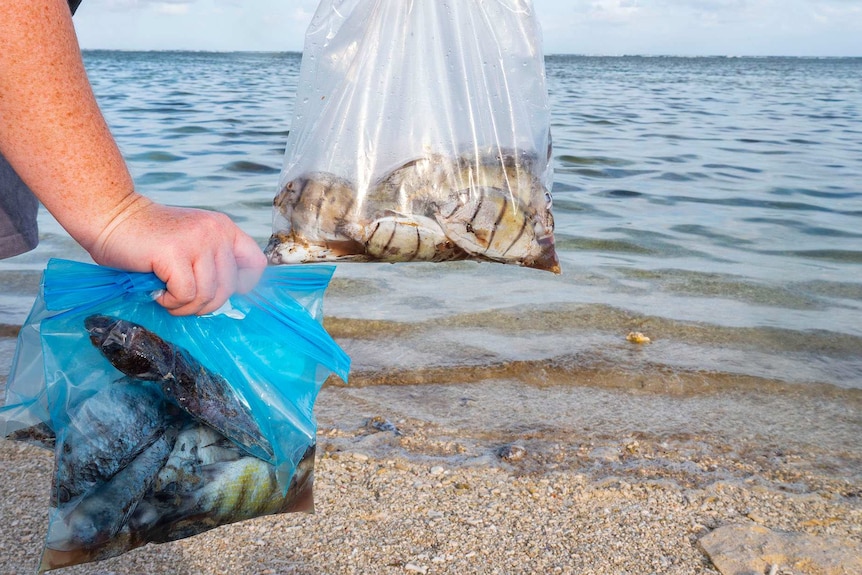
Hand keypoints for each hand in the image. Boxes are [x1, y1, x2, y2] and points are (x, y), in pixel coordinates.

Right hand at [90, 195, 266, 315]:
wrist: (110, 217)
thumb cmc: (149, 239)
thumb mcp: (192, 244)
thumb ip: (213, 263)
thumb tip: (230, 300)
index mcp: (225, 228)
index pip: (256, 264)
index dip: (242, 286)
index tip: (215, 292)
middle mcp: (216, 231)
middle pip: (229, 287)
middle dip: (205, 305)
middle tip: (181, 301)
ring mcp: (198, 241)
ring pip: (208, 294)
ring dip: (186, 306)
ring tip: (167, 297)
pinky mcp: (175, 253)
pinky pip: (186, 294)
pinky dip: (170, 302)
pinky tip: (157, 293)